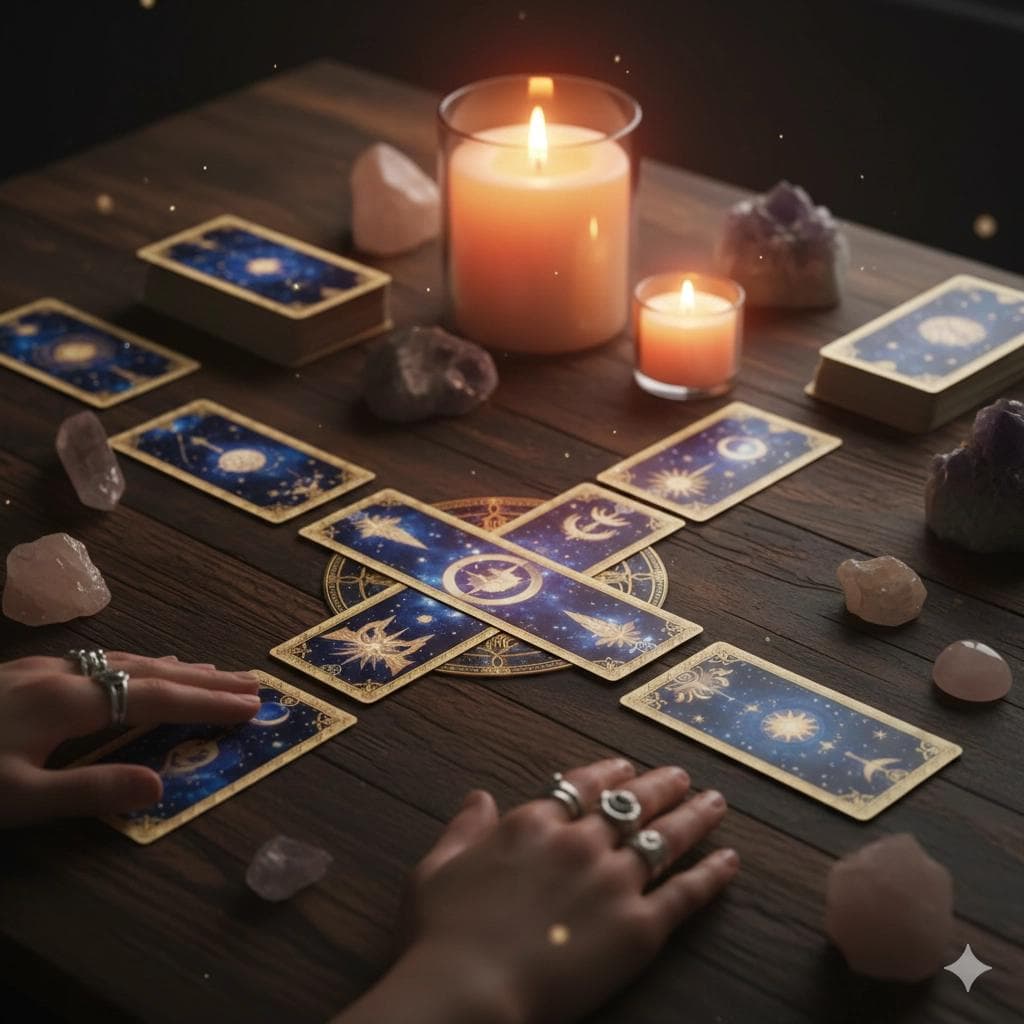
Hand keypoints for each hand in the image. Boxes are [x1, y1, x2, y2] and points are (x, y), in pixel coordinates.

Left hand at [0, 652, 260, 827]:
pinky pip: (100, 663)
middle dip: (204, 679)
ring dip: (173, 669)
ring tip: (211, 672)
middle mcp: (63, 674)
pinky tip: (135, 669)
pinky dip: (136, 666)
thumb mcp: (15, 796)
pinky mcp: (21, 672)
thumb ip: (87, 790)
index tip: (252, 706)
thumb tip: (158, 788)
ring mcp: (41, 668)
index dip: (206, 702)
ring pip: (123, 661)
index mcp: (68, 701)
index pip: (156, 699)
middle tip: (252, 682)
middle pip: (148, 672)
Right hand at [340, 758, 737, 1023]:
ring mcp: (614, 881)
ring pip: (665, 838)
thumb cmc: (442, 934)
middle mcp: (580, 842)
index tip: (627, 767)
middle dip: (661, 786)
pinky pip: (685, 893)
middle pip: (631, 804)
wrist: (468, 990)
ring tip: (715, 803)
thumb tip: (479, 797)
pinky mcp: (639, 928)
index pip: (583, 786)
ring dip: (694, 816)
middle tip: (683, 776)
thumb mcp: (436, 869)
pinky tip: (730, 860)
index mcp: (533, 824)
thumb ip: (463, 829)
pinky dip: (711, 875)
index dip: (609, 773)